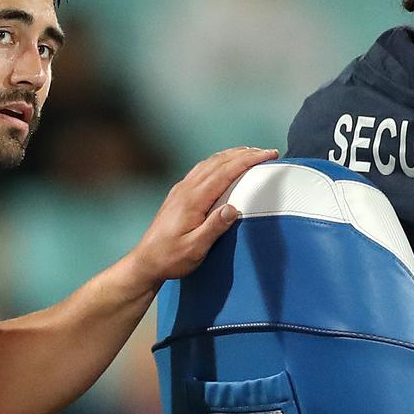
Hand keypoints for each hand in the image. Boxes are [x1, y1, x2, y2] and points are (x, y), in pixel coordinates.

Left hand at [126, 147, 278, 288]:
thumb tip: (233, 208)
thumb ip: (214, 227)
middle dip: (244, 153)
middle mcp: (185, 190)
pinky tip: (222, 165)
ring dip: (230, 155)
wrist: (146, 261)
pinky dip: (217, 162)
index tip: (267, 154)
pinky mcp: (177, 195)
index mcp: (192, 200)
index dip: (248, 160)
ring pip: (208, 163)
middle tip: (265, 151)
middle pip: (218, 162)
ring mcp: (180, 190)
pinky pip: (200, 170)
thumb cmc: (170, 258)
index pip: (225, 172)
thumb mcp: (195, 248)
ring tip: (249, 153)